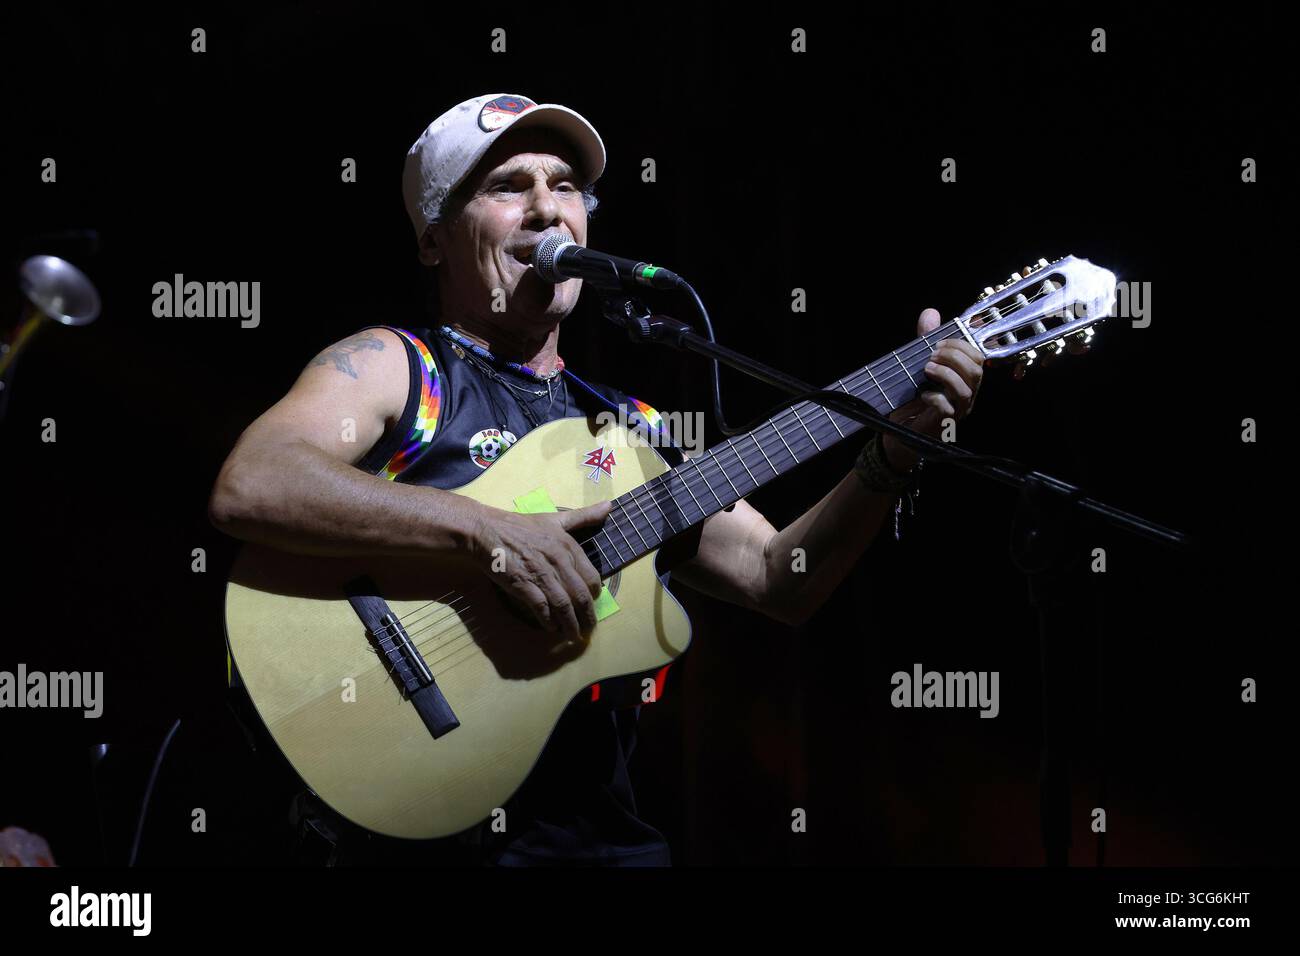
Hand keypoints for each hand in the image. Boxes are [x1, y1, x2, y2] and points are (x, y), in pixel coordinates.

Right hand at [468, 500, 611, 643]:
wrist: (487, 530)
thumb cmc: (520, 526)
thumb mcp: (555, 519)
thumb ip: (583, 516)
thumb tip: (609, 506)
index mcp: (568, 546)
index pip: (591, 577)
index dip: (594, 595)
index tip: (592, 605)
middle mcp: (558, 561)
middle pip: (581, 596)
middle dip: (587, 617)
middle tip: (588, 630)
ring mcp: (541, 573)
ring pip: (564, 605)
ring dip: (570, 625)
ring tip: (573, 636)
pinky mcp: (523, 585)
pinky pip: (541, 608)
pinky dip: (548, 621)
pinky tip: (551, 628)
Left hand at [882, 307, 984, 471]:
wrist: (899, 430)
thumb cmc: (913, 397)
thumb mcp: (918, 364)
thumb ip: (926, 340)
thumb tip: (930, 313)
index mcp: (965, 379)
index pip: (978, 357)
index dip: (962, 345)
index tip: (939, 342)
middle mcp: (966, 395)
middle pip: (976, 372)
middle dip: (954, 357)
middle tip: (931, 355)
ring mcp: (957, 411)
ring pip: (966, 390)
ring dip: (945, 374)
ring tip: (926, 369)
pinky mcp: (943, 424)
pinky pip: (947, 409)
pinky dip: (935, 397)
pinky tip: (922, 394)